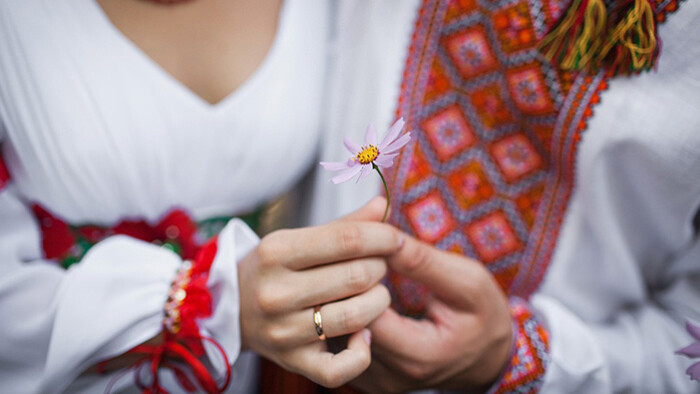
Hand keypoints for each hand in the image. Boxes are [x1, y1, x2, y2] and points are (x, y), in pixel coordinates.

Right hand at [238, 198, 401, 387]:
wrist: (232, 307)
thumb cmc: (276, 268)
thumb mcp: (298, 238)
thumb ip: (344, 225)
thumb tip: (382, 206)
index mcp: (276, 251)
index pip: (347, 240)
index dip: (382, 237)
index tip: (393, 239)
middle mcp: (276, 292)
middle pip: (356, 276)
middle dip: (380, 267)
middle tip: (378, 266)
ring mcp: (283, 331)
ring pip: (356, 316)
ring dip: (379, 301)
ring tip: (375, 293)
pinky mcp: (292, 362)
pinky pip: (341, 368)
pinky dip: (362, 352)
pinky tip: (363, 334)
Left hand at [352, 234, 512, 392]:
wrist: (490, 360)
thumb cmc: (483, 317)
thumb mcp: (468, 282)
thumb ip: (424, 263)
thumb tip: (384, 237)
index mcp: (416, 355)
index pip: (361, 313)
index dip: (357, 276)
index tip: (366, 249)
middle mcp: (388, 376)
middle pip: (339, 325)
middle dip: (340, 282)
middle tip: (346, 249)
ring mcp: (374, 381)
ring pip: (332, 334)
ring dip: (336, 297)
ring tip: (346, 264)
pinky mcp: (365, 378)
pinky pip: (338, 343)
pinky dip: (340, 313)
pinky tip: (350, 289)